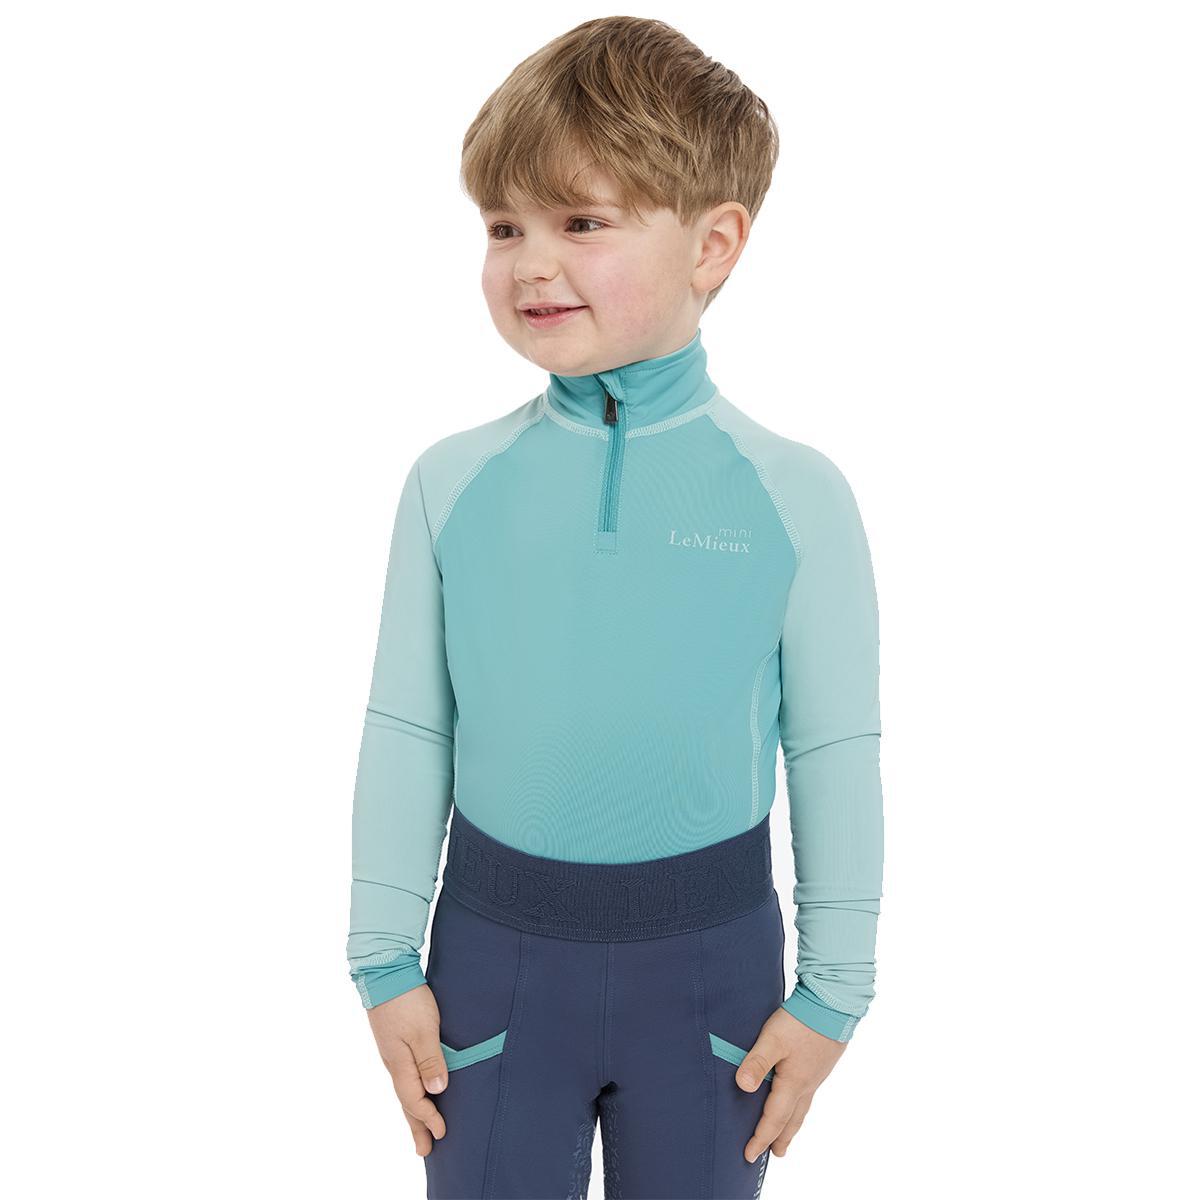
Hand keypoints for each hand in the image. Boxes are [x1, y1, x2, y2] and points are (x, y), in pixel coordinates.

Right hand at [366, 984, 449, 1155]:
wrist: (385, 973)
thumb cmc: (407, 1001)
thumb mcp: (424, 1030)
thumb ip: (431, 1061)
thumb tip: (437, 1091)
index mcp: (400, 1064)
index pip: (414, 1100)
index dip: (429, 1117)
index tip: (442, 1133)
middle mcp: (393, 1063)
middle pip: (406, 1101)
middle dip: (417, 1125)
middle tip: (424, 1150)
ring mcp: (392, 1053)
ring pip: (403, 1089)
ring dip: (413, 1110)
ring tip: (420, 1127)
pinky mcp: (394, 1042)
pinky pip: (403, 1076)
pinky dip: (410, 1090)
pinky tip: (415, 1089)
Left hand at [736, 1006, 847, 1160]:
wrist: (833, 1006)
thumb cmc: (802, 1022)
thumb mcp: (773, 1039)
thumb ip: (757, 1062)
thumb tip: (742, 1087)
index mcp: (793, 1084)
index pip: (774, 1118)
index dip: (761, 1137)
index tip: (749, 1154)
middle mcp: (806, 1085)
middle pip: (792, 1120)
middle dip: (781, 1138)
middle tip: (775, 1155)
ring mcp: (815, 1075)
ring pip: (802, 1108)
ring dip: (792, 1125)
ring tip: (787, 1136)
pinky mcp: (820, 1064)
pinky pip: (808, 1095)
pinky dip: (800, 1106)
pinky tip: (798, 1097)